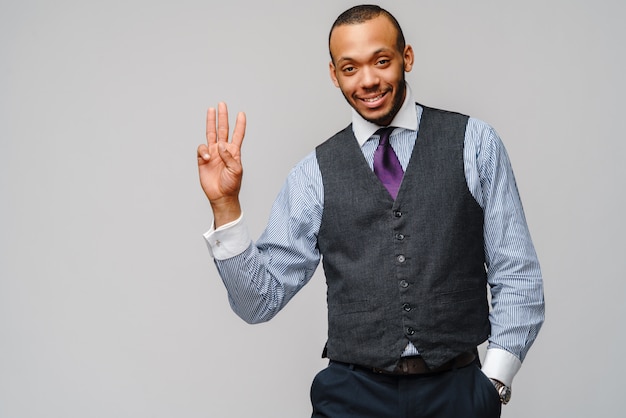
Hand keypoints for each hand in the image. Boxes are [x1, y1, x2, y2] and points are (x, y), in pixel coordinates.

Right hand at [197, 102, 245, 226]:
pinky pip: (202, 149)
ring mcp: (213, 154)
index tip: (241, 114)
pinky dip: (204, 151)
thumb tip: (221, 145)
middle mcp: (223, 150)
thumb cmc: (231, 184)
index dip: (240, 125)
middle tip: (222, 104)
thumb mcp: (236, 170)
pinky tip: (208, 158)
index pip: (237, 135)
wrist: (221, 196)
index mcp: (234, 152)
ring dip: (211, 122)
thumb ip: (229, 157)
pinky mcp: (203, 160)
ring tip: (211, 110)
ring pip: (211, 134)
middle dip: (223, 117)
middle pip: (223, 130)